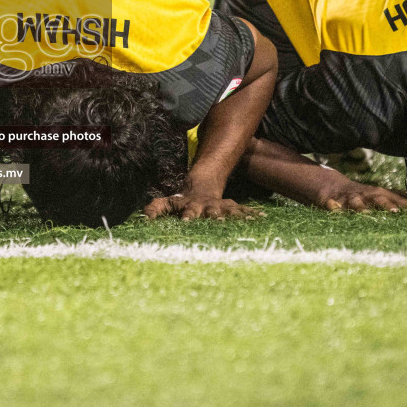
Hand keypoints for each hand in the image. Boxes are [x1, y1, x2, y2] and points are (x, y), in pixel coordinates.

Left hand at [142, 194, 261, 220]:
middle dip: (215, 217)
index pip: (189, 212)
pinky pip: (244, 212)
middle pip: (212, 212)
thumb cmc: (182, 199)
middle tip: (217, 221)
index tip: (186, 221)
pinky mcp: (232, 209)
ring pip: (230, 212)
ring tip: (247, 221)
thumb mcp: (167, 202)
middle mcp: (208, 208)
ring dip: (237, 217)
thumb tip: (144, 217)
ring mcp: (221, 208)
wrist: (203, 185)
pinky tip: (263, 218)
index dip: (187, 216)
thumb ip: (155, 208)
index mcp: (192, 207)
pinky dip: (252, 215)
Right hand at [313, 180, 406, 212]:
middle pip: (378, 199)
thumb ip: (399, 199)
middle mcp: (366, 195)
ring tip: (366, 214)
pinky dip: (334, 207)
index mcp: (379, 194)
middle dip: (386, 205)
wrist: (332, 186)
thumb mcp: (380, 195)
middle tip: (396, 212)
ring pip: (356, 203)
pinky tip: (335, 210)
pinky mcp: (333, 202)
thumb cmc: (362, 194)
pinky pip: (333, 205)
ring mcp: (350, 198)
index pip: (396, 198)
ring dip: (361, 208)